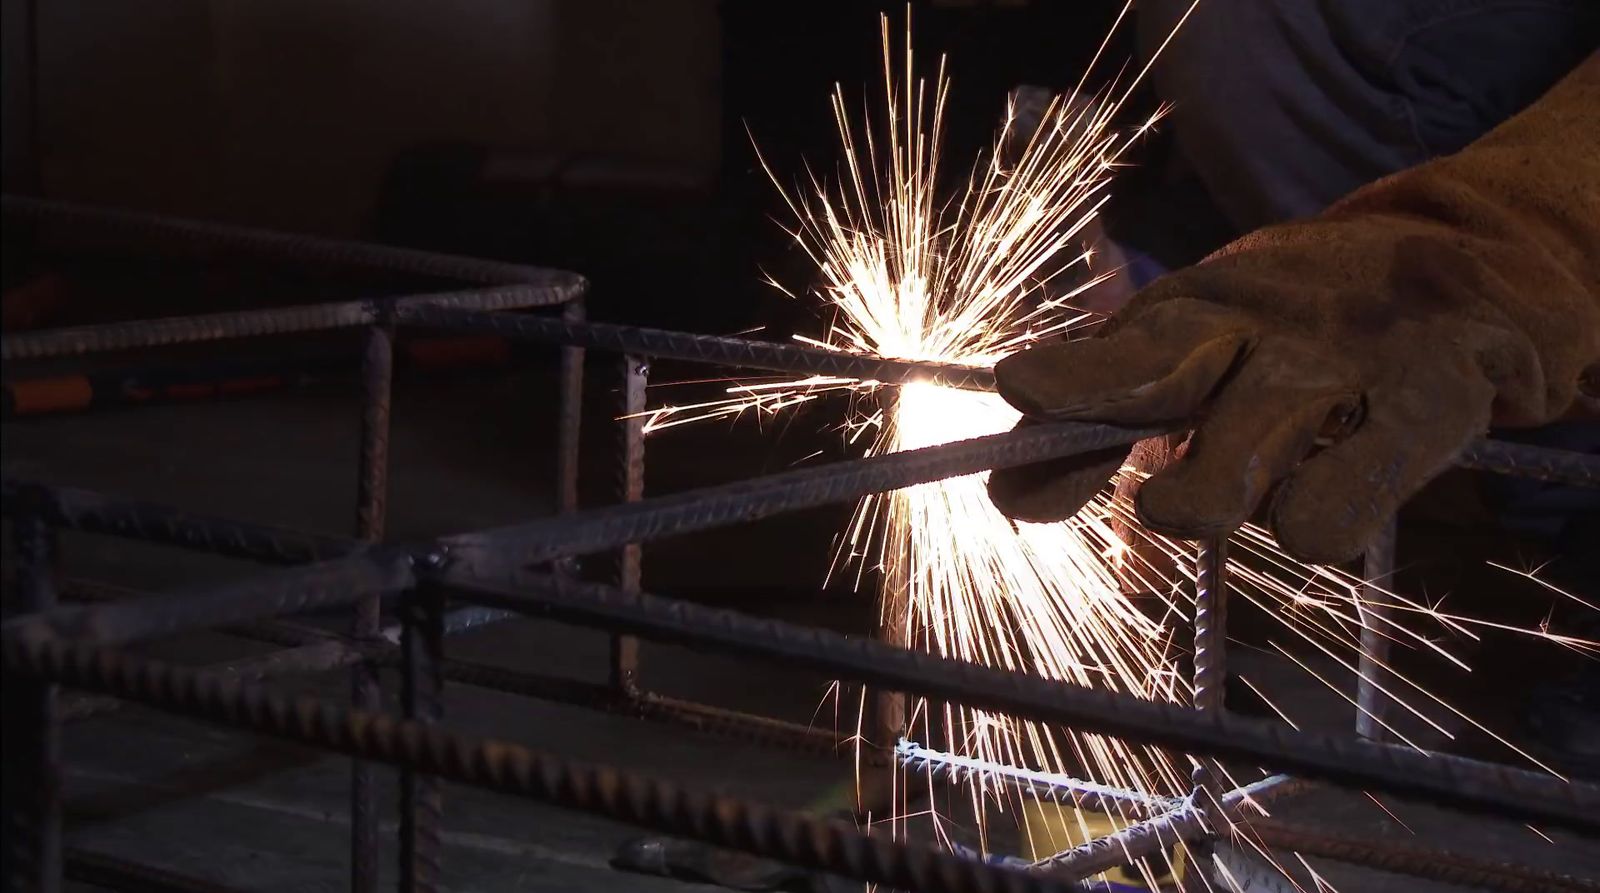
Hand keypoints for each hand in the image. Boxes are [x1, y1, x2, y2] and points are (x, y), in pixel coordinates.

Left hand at [986, 55, 1599, 563]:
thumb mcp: (1201, 343)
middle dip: (1121, 430)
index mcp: (1194, 309)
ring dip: (1222, 503)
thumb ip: (1105, 420)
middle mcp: (1258, 330)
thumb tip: (1006, 498)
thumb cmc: (1297, 328)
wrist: (1471, 265)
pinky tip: (1320, 503)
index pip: (1115, 356)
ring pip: (1241, 478)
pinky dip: (1312, 527)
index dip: (1066, 383)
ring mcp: (1339, 369)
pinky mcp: (1423, 411)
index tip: (1020, 391)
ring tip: (1244, 491)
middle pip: (1165, 385)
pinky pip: (1334, 514)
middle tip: (1151, 498)